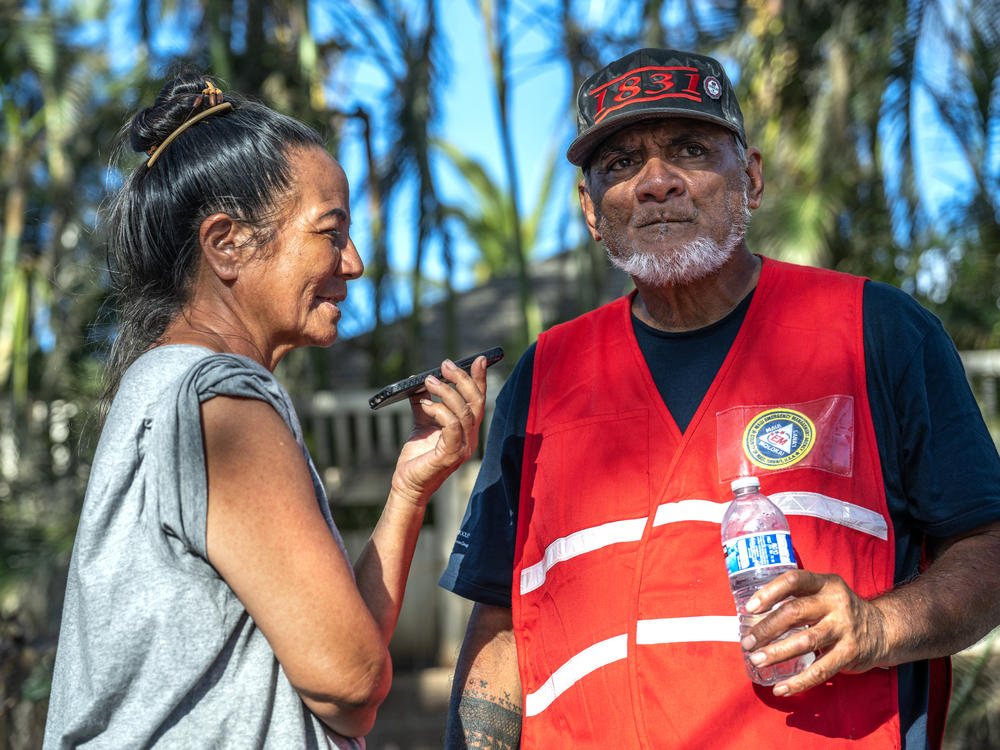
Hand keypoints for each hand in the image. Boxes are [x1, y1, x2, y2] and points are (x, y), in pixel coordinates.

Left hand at [390, 357, 487, 505]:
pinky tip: (425, 404)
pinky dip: (440, 411)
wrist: (407, 484)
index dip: (479, 379)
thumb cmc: (416, 457)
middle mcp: (470, 438)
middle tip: (445, 365)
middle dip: (462, 379)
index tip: (478, 359)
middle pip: (476, 403)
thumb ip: (423, 402)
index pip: (478, 400)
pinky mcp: (451, 455)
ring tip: (428, 380)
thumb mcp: (421, 422)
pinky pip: (452, 426)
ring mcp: (463, 448)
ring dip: (446, 392)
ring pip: (465, 412)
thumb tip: (416, 380)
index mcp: (467, 429)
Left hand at [740, 569, 890, 696]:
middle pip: (795, 612)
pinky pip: (821, 670)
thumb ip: (796, 598)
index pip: (794, 580)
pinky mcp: (850, 653)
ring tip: (756, 660)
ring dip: (777, 653)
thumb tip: (753, 615)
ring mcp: (844, 628)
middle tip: (747, 642)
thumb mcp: (823, 594)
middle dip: (767, 628)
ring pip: (805, 641)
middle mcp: (835, 603)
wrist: (882, 629)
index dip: (770, 592)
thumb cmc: (838, 611)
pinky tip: (781, 688)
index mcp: (825, 584)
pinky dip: (799, 682)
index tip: (749, 608)